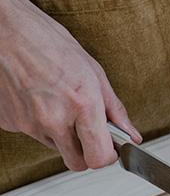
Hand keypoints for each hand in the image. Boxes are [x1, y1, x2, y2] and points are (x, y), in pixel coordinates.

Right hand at [0, 0, 140, 170]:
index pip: (99, 158)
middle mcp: (54, 119)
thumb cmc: (50, 44)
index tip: (109, 148)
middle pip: (76, 163)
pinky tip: (39, 99)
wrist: (8, 32)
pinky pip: (33, 133)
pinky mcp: (11, 123)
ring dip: (62, 135)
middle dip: (86, 153)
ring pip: (55, 147)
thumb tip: (132, 134)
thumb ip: (115, 110)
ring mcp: (29, 124)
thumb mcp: (94, 73)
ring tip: (60, 104)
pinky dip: (39, 123)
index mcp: (82, 105)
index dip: (107, 157)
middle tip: (88, 132)